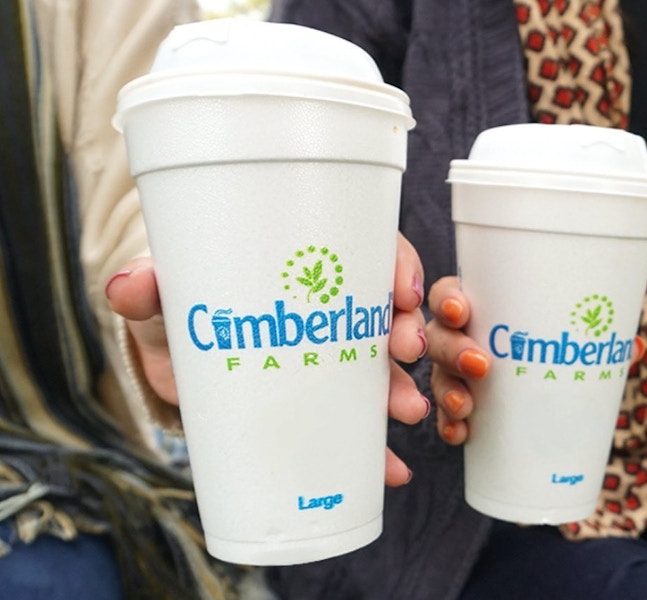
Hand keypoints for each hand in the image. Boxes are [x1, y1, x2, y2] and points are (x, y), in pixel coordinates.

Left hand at [105, 233, 428, 486]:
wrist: (169, 358)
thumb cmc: (177, 308)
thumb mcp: (165, 295)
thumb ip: (147, 289)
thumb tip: (130, 286)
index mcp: (303, 266)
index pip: (364, 249)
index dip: (394, 263)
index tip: (402, 288)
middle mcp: (325, 309)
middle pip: (383, 308)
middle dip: (404, 328)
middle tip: (403, 347)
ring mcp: (324, 358)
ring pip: (380, 367)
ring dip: (400, 388)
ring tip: (404, 410)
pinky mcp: (313, 404)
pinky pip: (355, 424)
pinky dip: (375, 448)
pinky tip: (390, 469)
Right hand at [426, 278, 646, 446]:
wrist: (545, 393)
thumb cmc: (549, 347)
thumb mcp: (569, 337)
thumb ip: (595, 335)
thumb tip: (632, 347)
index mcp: (479, 308)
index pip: (448, 293)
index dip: (448, 299)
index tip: (463, 310)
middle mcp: (457, 337)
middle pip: (438, 336)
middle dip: (453, 350)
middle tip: (482, 366)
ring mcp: (452, 373)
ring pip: (437, 377)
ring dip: (448, 391)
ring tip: (467, 407)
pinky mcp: (457, 406)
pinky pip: (445, 416)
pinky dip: (450, 425)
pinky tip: (462, 434)